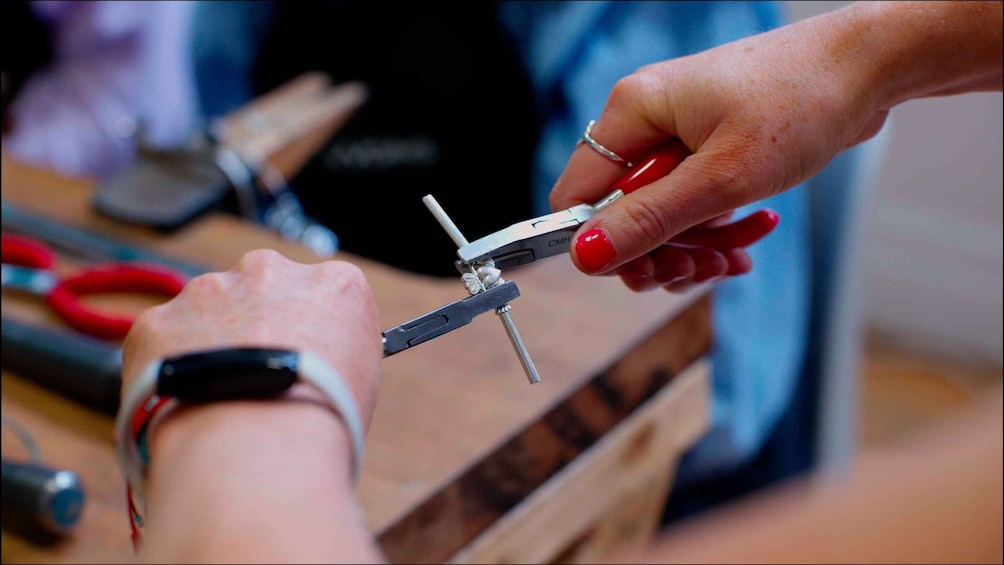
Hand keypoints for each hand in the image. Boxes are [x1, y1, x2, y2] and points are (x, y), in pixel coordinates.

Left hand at [123, 249, 381, 427]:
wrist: (256, 447)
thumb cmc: (322, 422)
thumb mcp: (362, 380)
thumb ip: (338, 352)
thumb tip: (317, 366)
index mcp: (334, 283)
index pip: (327, 295)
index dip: (315, 332)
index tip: (308, 361)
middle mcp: (271, 270)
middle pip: (264, 290)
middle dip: (259, 323)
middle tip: (260, 376)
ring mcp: (209, 290)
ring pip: (208, 311)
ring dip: (213, 342)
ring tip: (220, 399)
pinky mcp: (158, 319)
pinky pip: (163, 341)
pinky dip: (171, 367)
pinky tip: (186, 404)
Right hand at [549, 5, 888, 283]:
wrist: (868, 68)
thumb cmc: (801, 100)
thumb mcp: (722, 176)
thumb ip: (649, 219)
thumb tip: (585, 255)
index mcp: (632, 113)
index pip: (578, 194)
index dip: (600, 240)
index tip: (644, 267)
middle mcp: (647, 123)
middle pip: (620, 214)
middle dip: (659, 251)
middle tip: (700, 268)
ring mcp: (679, 137)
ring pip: (661, 216)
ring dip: (695, 248)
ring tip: (734, 258)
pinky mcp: (709, 149)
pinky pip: (694, 206)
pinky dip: (718, 230)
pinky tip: (752, 234)